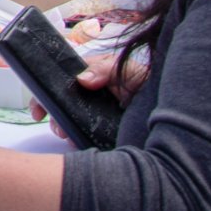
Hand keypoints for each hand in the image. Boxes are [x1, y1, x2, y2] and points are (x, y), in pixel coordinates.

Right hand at [28, 52, 143, 139]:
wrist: (171, 108)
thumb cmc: (146, 81)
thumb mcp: (124, 67)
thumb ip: (103, 69)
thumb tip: (81, 80)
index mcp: (90, 76)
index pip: (61, 82)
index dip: (45, 92)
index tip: (39, 109)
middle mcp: (89, 95)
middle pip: (60, 104)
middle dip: (53, 116)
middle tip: (57, 127)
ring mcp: (95, 114)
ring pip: (69, 122)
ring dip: (63, 129)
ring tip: (67, 134)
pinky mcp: (102, 132)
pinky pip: (84, 136)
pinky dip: (77, 140)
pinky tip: (78, 143)